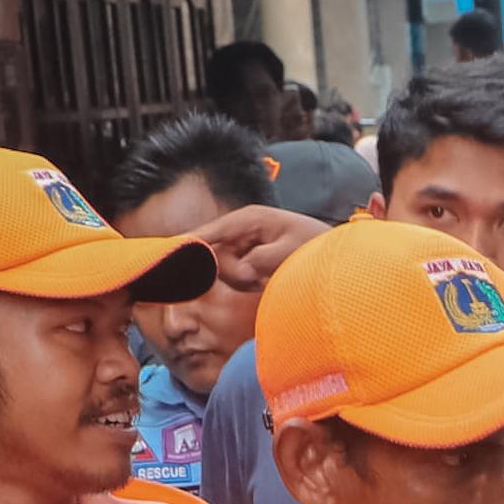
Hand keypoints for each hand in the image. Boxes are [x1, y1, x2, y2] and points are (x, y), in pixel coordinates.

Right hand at [193, 201, 328, 290]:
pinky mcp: (248, 262)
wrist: (333, 255)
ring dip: (246, 281)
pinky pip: (237, 278)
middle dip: (233, 272)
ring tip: (272, 278)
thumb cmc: (314, 247)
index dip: (190, 243)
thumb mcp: (291, 252)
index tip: (169, 254)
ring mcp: (244, 247)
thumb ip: (263, 259)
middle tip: (259, 278)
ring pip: (226, 271)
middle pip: (215, 255)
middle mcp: (242, 231)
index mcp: (250, 219)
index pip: (212, 231)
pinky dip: (250, 284)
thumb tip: (242, 271)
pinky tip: (269, 281)